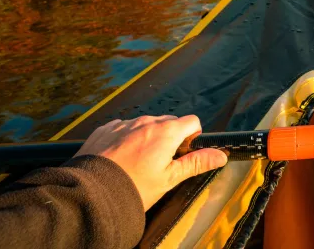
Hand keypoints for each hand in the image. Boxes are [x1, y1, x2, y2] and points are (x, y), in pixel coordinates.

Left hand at [75, 115, 226, 209]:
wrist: (92, 193)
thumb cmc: (133, 187)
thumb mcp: (169, 179)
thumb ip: (196, 163)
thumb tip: (221, 155)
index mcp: (166, 132)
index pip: (192, 121)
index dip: (192, 137)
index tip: (184, 153)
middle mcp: (146, 121)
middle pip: (168, 122)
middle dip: (170, 137)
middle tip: (161, 162)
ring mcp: (124, 123)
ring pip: (145, 124)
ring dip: (147, 137)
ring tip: (137, 163)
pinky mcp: (106, 128)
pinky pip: (123, 127)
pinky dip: (126, 138)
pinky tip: (120, 158)